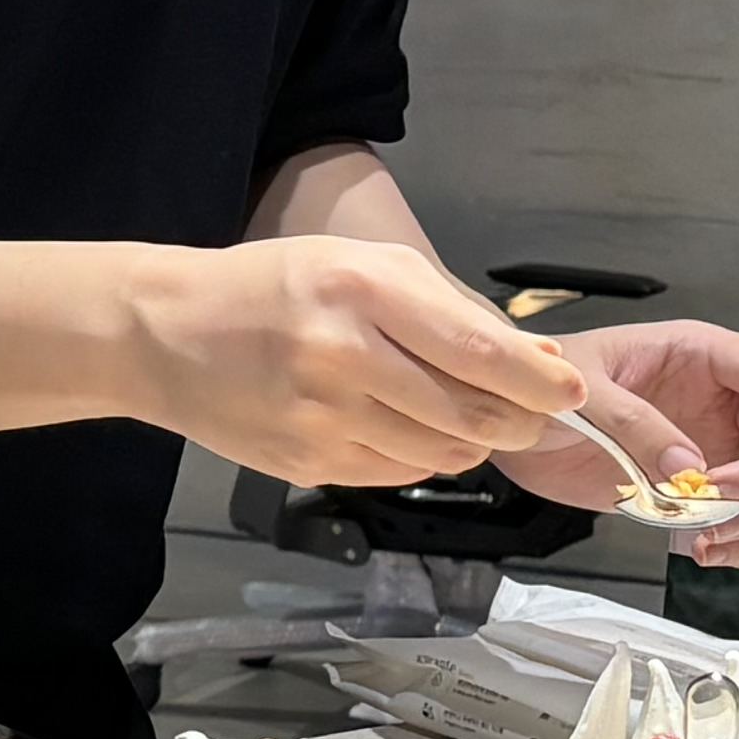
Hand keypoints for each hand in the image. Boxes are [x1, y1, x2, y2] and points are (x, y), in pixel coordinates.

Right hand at [115, 238, 590, 489]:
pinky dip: (419, 457)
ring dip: (469, 441)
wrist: (165, 332)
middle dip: (517, 420)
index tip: (572, 393)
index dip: (538, 382)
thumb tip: (538, 360)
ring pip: (442, 453)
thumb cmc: (273, 288)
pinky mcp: (307, 464)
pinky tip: (398, 427)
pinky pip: (398, 472)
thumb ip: (448, 309)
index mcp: (362, 292)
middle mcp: (343, 356)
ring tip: (456, 414)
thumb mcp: (359, 265)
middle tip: (530, 413)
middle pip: (471, 413)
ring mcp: (322, 417)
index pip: (479, 351)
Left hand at [497, 319, 738, 563]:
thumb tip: (687, 468)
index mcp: (700, 355)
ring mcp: (712, 444)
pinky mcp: (695, 488)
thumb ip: (632, 422)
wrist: (506, 420)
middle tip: (722, 500)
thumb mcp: (579, 390)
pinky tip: (706, 548)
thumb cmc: (539, 381)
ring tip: (711, 534)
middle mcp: (719, 399)